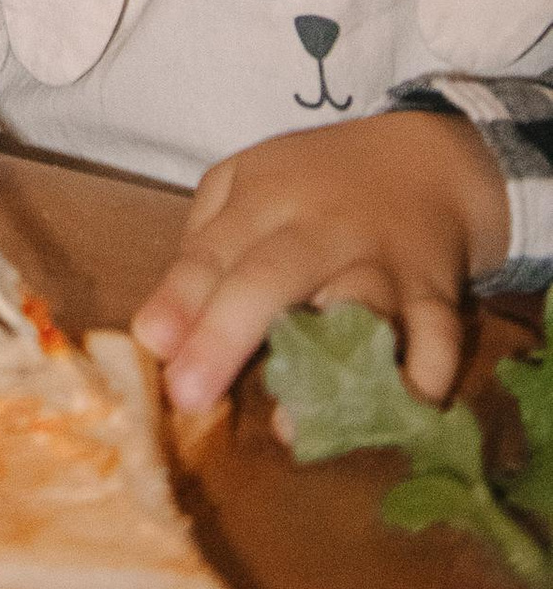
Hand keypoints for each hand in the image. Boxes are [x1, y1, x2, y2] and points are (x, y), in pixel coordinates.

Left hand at [131, 110, 510, 416]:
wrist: (423, 163)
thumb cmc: (314, 185)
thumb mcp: (243, 184)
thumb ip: (202, 248)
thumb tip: (160, 333)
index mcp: (266, 199)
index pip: (213, 251)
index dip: (181, 300)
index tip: (152, 345)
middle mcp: (323, 230)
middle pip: (272, 278)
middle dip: (226, 336)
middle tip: (190, 394)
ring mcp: (384, 264)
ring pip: (359, 310)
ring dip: (326, 370)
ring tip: (290, 424)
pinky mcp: (436, 297)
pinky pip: (437, 341)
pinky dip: (422, 379)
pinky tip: (394, 414)